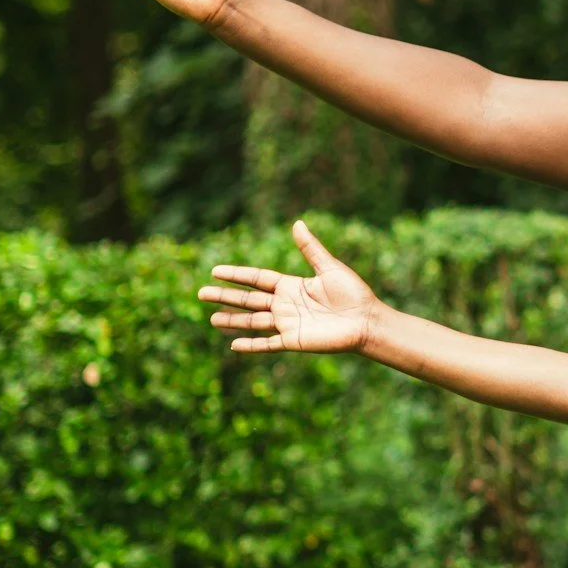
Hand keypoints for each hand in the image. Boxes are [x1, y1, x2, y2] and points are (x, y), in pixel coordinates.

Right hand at [201, 219, 378, 353]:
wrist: (367, 320)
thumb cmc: (353, 293)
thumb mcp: (329, 267)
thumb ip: (311, 248)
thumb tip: (297, 223)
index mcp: (291, 285)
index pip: (257, 278)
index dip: (236, 274)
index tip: (215, 270)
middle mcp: (285, 304)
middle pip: (248, 299)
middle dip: (225, 296)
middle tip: (200, 293)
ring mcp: (287, 323)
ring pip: (253, 322)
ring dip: (232, 321)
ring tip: (210, 318)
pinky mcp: (293, 341)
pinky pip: (267, 344)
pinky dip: (251, 345)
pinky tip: (233, 345)